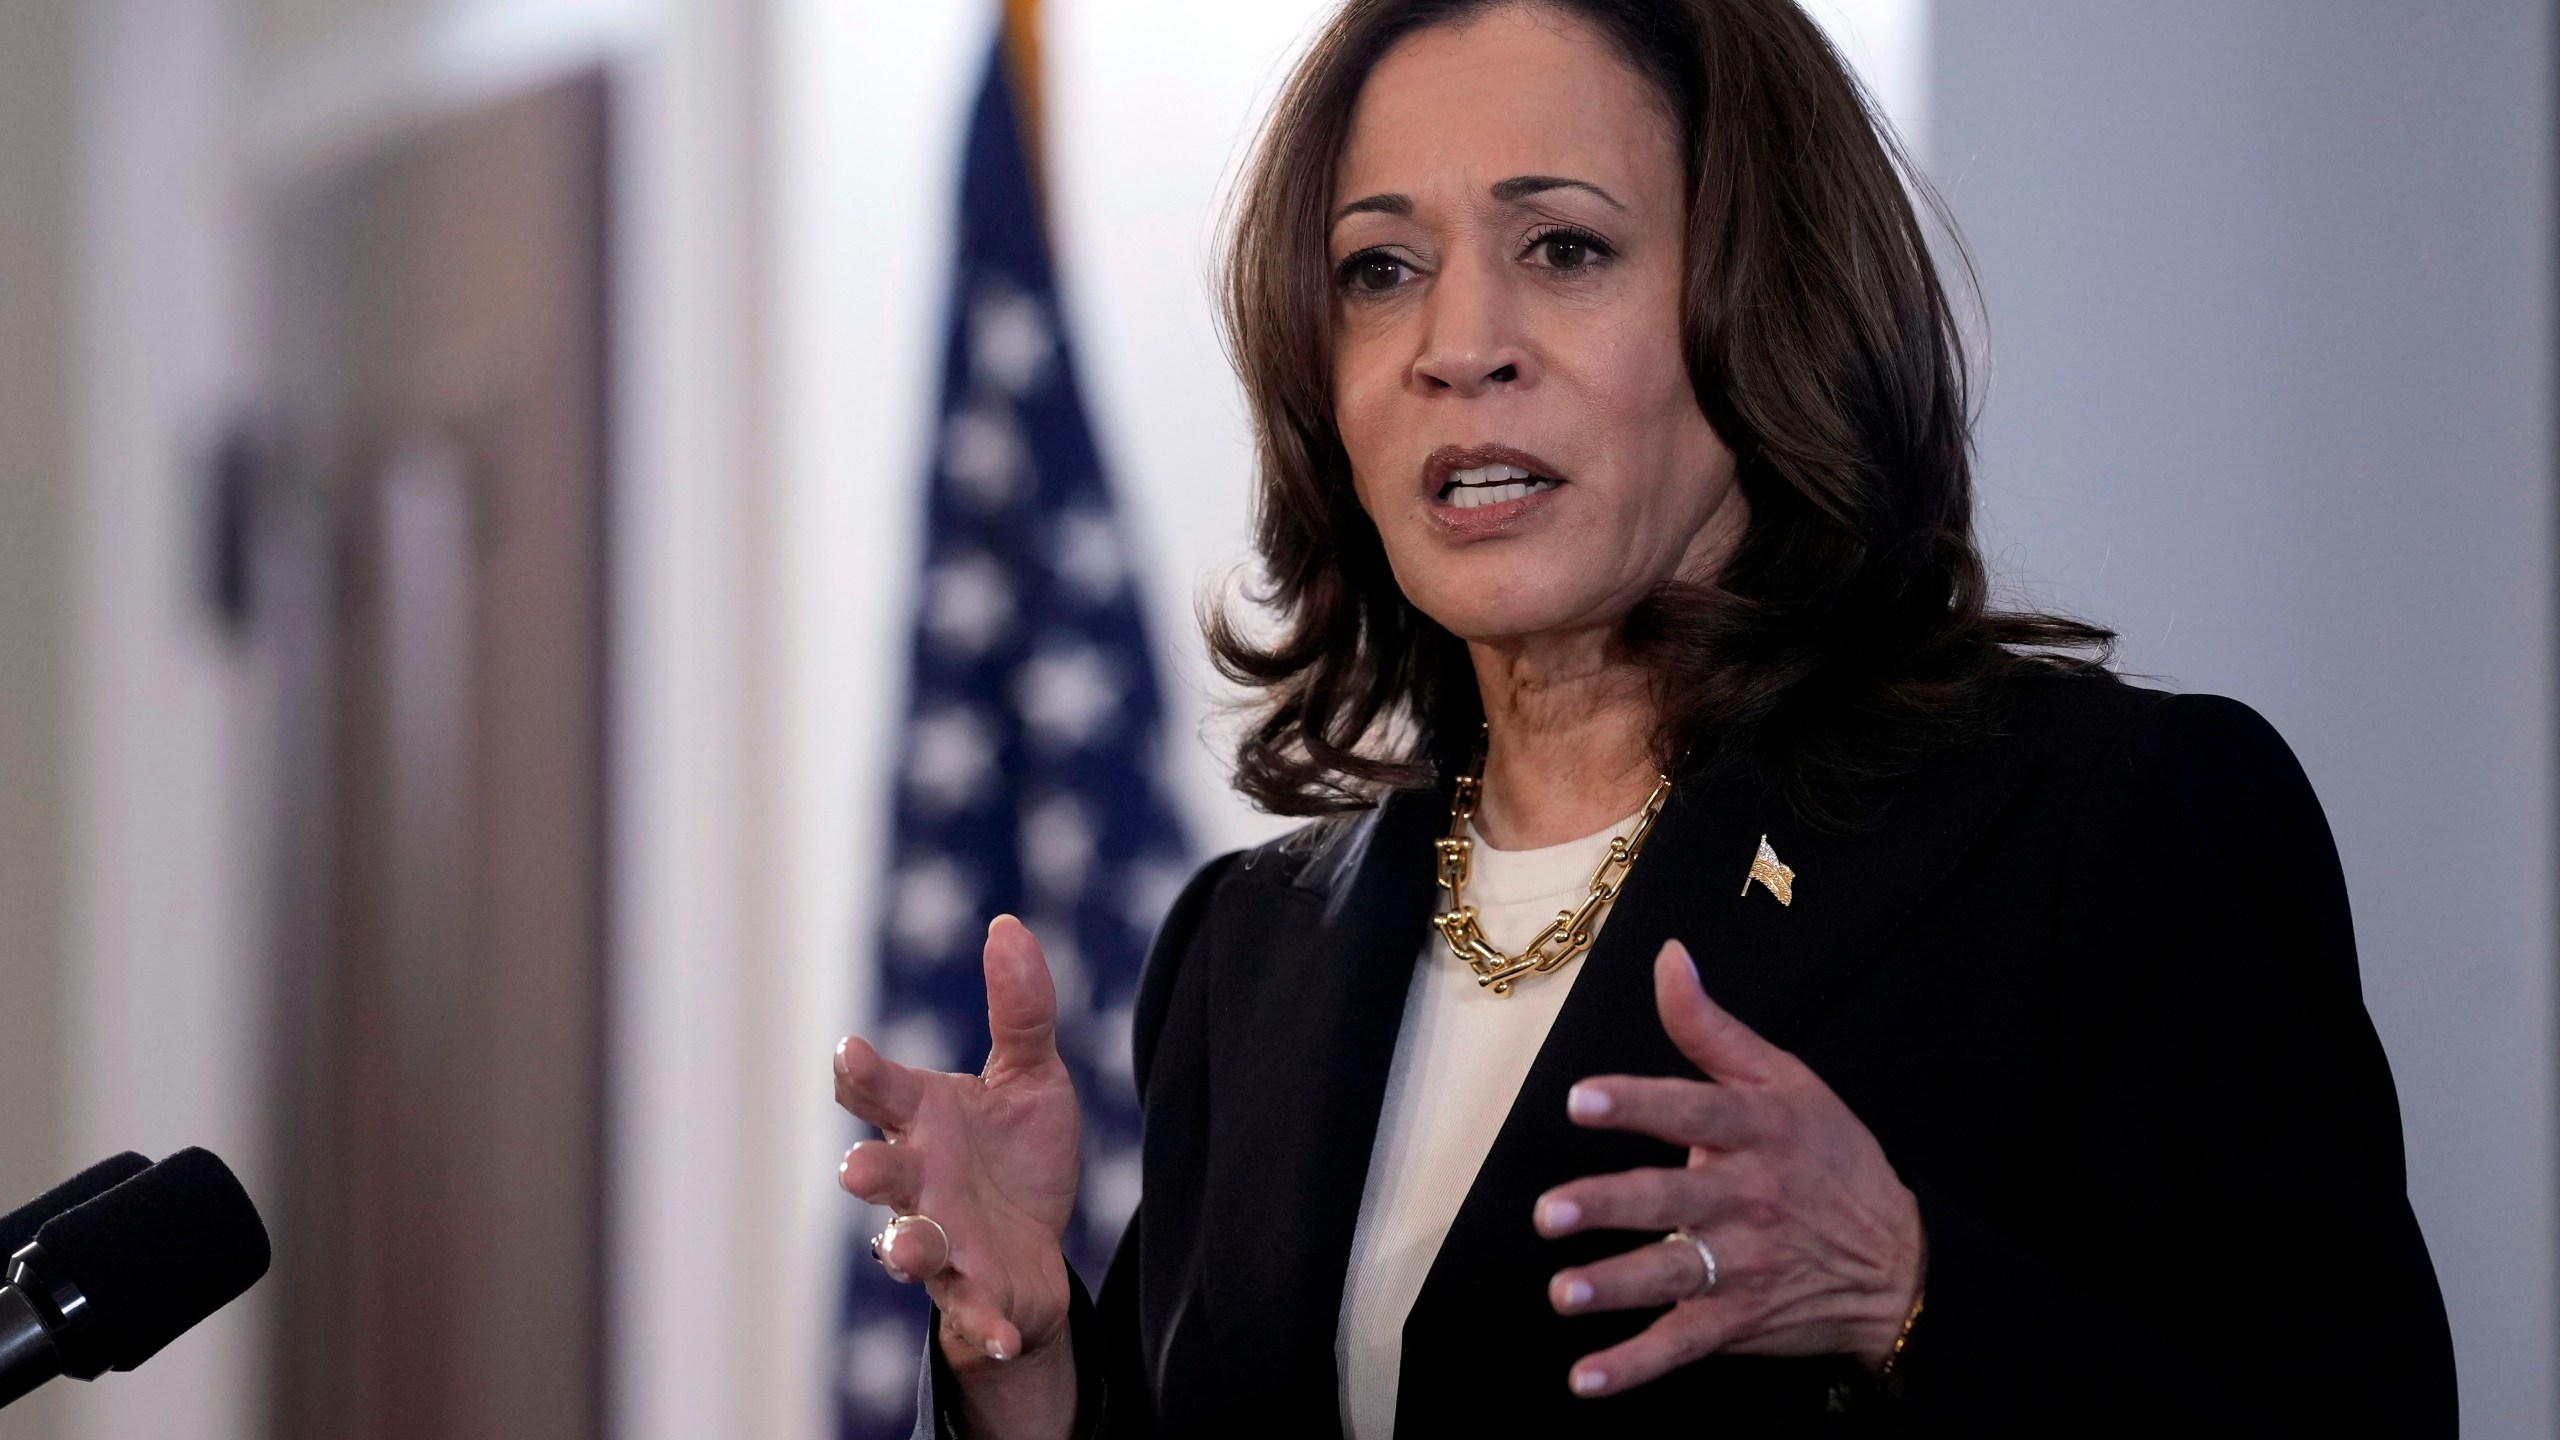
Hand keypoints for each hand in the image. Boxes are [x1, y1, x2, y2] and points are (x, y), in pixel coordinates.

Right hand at [835, 915, 1081, 1422]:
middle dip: (867, 1168)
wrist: (1036, 1247)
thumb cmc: (1015, 1156)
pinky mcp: (973, 1289)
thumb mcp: (1031, 1078)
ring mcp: (940, 1238)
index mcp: (924, 1118)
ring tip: (909, 1247)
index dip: (861, 1072)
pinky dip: (981, 1325)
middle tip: (857, 1168)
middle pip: (879, 1172)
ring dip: (906, 1248)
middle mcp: (919, 1179)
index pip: (878, 1091)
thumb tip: (1007, 925)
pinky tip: (997, 1333)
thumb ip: (1020, 1010)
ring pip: (909, 1245)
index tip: (850, 1050)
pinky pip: (971, 1312)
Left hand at [1534, 939, 1924, 1398]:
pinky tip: (1585, 1379)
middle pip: (1669, 1201)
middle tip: (1551, 1212)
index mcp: (1756, 1133)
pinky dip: (1633, 1368)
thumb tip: (1669, 959)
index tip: (1581, 1099)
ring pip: (1670, 1276)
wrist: (1899, 1264)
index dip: (1637, 1105)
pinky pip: (1679, 1348)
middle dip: (1608, 1208)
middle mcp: (1747, 1200)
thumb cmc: (1831, 1158)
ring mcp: (1741, 1266)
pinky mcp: (1736, 1321)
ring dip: (1614, 1288)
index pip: (1692, 1112)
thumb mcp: (1787, 1081)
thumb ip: (1713, 1028)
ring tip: (1564, 1293)